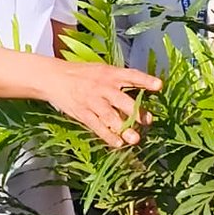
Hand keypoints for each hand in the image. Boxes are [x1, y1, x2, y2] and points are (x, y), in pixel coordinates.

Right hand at [44, 61, 161, 147]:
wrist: (54, 77)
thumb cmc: (83, 74)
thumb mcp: (102, 70)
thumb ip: (120, 80)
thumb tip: (143, 91)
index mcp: (110, 73)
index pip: (131, 75)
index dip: (145, 80)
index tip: (159, 86)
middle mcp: (103, 87)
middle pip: (121, 99)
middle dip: (135, 111)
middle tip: (147, 120)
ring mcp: (92, 101)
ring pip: (110, 116)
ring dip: (123, 128)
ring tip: (135, 139)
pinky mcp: (83, 113)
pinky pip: (97, 126)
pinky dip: (107, 136)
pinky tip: (117, 144)